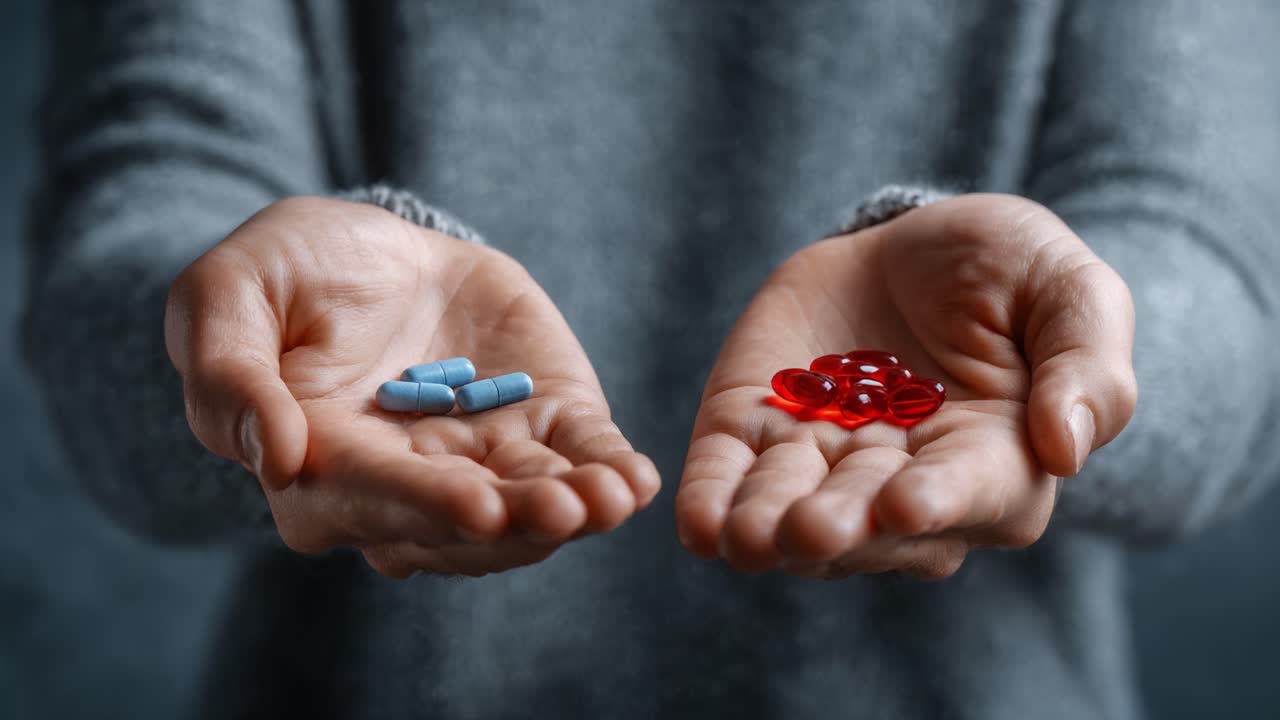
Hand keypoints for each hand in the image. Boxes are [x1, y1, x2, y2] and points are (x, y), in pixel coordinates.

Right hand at [165, 197, 658, 576]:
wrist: (368, 246)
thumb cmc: (283, 274)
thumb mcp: (227, 295)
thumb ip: (230, 374)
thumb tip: (276, 455)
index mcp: (320, 465)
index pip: (370, 499)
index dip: (422, 506)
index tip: (476, 508)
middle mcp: (406, 484)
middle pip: (462, 522)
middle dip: (518, 520)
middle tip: (567, 511)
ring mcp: (479, 459)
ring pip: (528, 502)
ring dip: (574, 508)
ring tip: (613, 498)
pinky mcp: (537, 424)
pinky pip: (577, 457)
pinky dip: (608, 472)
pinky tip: (636, 480)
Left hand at [675, 194, 1136, 577]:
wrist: (908, 244)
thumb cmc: (1006, 272)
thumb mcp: (1067, 290)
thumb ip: (1085, 362)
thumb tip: (1069, 448)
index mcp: (994, 462)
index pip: (971, 492)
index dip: (942, 500)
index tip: (909, 502)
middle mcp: (902, 485)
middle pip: (870, 517)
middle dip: (840, 523)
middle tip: (811, 527)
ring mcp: (821, 464)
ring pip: (791, 512)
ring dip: (767, 526)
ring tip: (746, 535)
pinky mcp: (755, 433)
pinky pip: (728, 479)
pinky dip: (712, 503)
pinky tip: (696, 526)